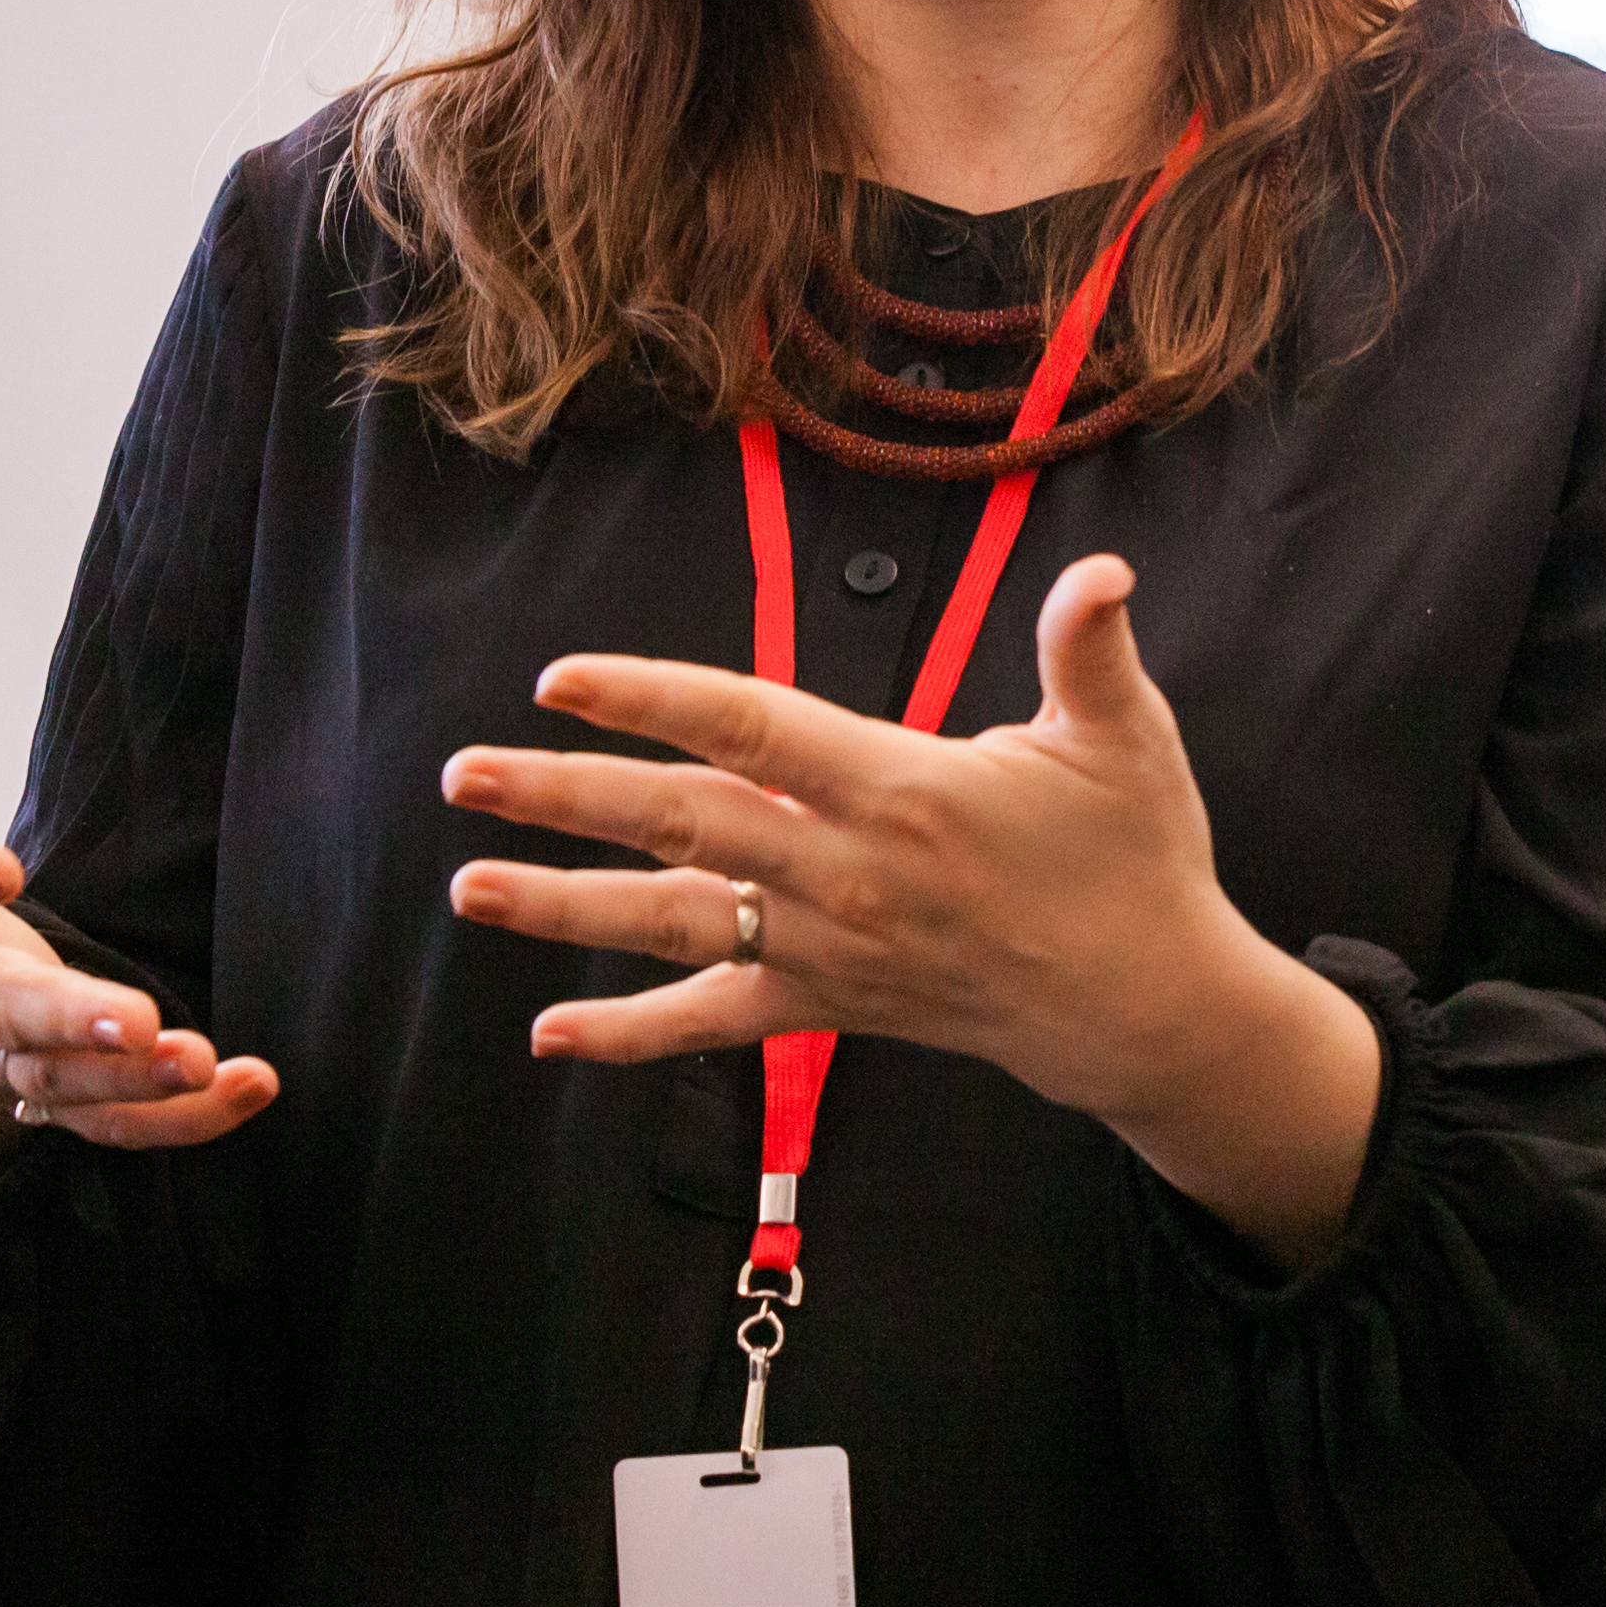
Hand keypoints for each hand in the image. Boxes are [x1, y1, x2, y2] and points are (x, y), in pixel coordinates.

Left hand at [436, 557, 1380, 1267]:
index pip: (751, 729)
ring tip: (467, 888)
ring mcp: (830, 949)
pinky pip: (715, 1020)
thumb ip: (1091, 650)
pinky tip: (548, 1035)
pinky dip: (629, 1034)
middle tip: (464, 773)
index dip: (652, 698)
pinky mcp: (830, 1006)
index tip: (561, 679)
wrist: (1142, 1008)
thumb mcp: (1125, 740)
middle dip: (566, 797)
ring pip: (675, 925)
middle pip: (683, 823)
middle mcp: (849, 876)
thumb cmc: (1133, 857)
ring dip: (564, 908)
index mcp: (904, 793)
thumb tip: (1106, 571)